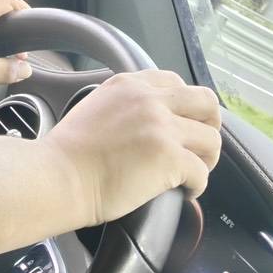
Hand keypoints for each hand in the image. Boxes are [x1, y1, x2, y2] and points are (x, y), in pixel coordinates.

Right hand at [43, 70, 221, 225]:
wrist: (60, 175)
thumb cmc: (70, 151)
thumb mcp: (96, 105)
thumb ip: (125, 102)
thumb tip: (146, 118)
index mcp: (130, 84)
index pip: (176, 81)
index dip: (186, 106)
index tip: (182, 124)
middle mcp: (149, 99)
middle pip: (207, 102)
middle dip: (209, 126)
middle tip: (199, 147)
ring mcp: (161, 127)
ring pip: (212, 139)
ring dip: (206, 159)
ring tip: (190, 173)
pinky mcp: (168, 157)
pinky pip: (202, 172)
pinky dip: (197, 186)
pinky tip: (183, 191)